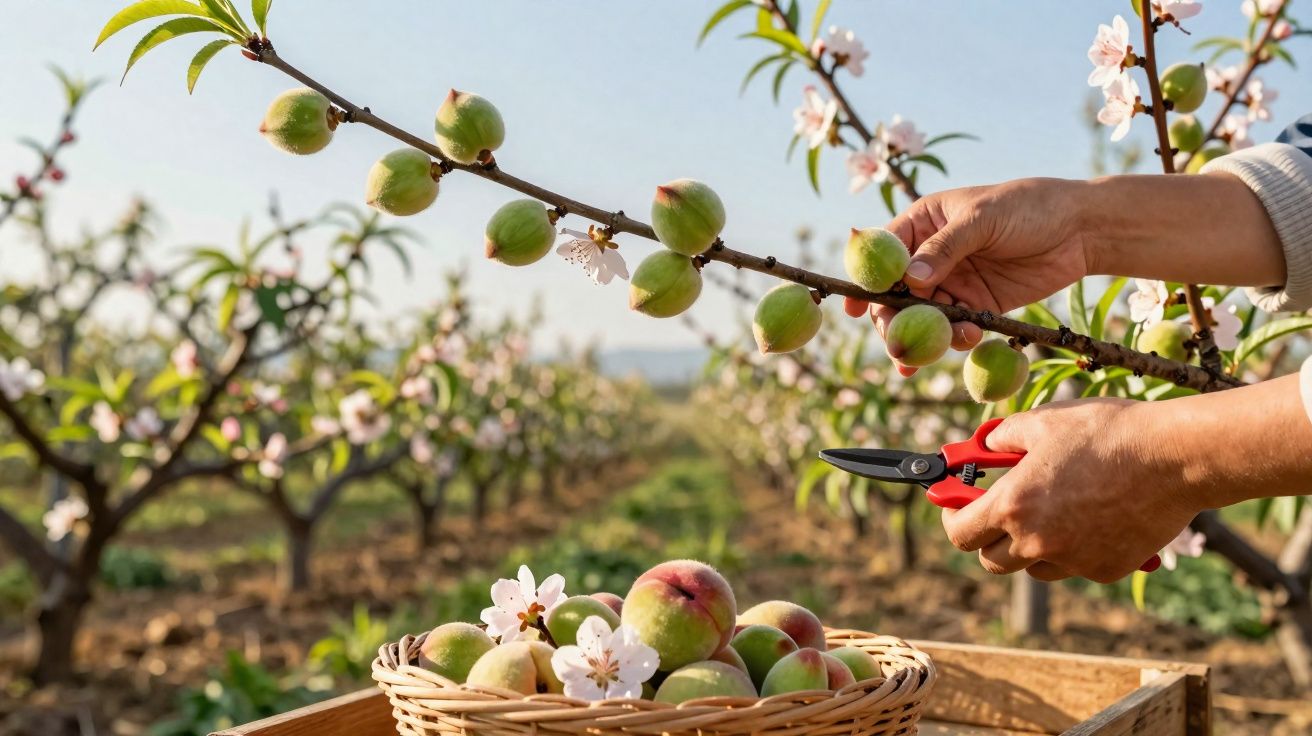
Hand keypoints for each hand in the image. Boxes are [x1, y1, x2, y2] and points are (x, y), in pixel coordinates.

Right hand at [844, 178, 1092, 374]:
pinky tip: (969, 337)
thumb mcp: (982, 218)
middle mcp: (931, 256)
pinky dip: (956, 339)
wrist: (1081, 229)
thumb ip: (945, 249)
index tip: (855, 308)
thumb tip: (909, 280)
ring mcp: (953, 282)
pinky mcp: (977, 305)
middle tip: (899, 344)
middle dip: (894, 320)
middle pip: (896, 294)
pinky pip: (955, 328)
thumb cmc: (1029, 207)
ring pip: (923, 317)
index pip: (883, 254)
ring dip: (926, 335)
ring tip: (944, 342)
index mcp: (923, 223)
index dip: (866, 280)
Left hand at [940, 399, 1198, 582]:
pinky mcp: (1106, 570)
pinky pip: (1076, 566)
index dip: (953, 519)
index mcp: (1013, 506)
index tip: (957, 507)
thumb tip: (986, 445)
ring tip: (1053, 510)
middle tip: (1002, 512)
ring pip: (1034, 568)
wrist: (1174, 457)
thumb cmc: (1107, 432)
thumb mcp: (1044, 421)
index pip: (960, 534)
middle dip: (989, 537)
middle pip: (992, 560)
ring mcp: (1073, 561)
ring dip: (1031, 546)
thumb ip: (1003, 436)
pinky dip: (1074, 548)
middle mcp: (1038, 542)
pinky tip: (1092, 516)